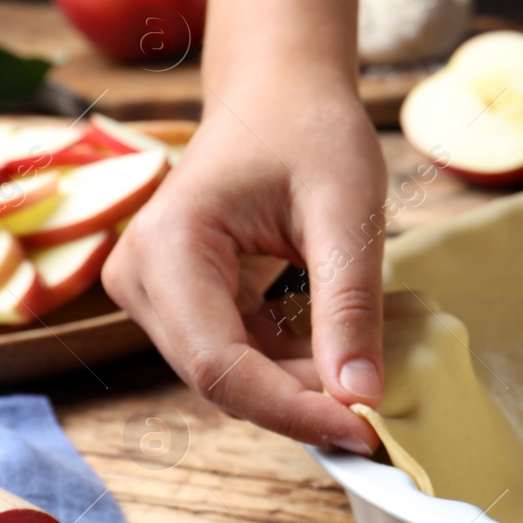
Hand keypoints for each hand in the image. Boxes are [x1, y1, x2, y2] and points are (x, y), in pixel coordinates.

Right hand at [104, 71, 384, 451]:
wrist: (281, 92)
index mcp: (167, 248)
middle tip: (381, 418)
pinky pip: (238, 354)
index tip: (365, 430)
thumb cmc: (311, 130)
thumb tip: (363, 395)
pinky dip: (292, 366)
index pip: (220, 365)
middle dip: (301, 403)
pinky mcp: (185, 301)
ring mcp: (157, 292)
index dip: (292, 409)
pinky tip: (343, 359)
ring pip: (230, 374)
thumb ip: (350, 305)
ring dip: (300, 388)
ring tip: (371, 383)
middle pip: (220, 378)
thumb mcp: (345, 212)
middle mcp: (141, 277)